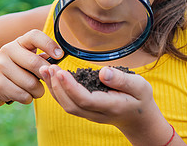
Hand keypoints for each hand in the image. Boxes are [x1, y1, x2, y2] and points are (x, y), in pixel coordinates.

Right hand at [0, 29, 63, 106]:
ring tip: (34, 90)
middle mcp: (8, 50)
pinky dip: (28, 98)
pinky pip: (23, 95)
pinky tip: (22, 95)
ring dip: (38, 91)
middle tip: (47, 81)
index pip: (35, 36)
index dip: (49, 44)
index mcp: (19, 42)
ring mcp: (0, 67)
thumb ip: (40, 58)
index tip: (60, 56)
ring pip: (31, 83)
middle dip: (46, 75)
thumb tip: (59, 59)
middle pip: (36, 64)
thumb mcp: (24, 58)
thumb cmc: (12, 69)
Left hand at [40, 65, 168, 136]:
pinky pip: (68, 103)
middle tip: (48, 67)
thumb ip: (122, 79)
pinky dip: (58, 91)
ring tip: (46, 70)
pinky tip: (53, 78)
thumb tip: (102, 72)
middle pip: (71, 104)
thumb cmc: (140, 99)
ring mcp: (90, 114)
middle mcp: (97, 113)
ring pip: (67, 105)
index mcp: (110, 106)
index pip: (85, 99)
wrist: (139, 119)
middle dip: (57, 87)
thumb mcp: (139, 86)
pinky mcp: (86, 111)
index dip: (70, 87)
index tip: (60, 72)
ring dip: (54, 89)